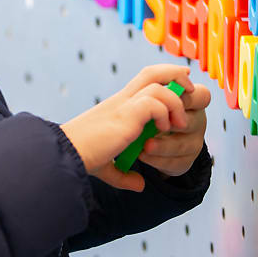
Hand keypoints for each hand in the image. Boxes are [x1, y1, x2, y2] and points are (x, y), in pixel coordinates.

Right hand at [60, 64, 192, 191]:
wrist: (68, 154)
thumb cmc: (82, 158)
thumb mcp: (108, 168)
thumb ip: (125, 175)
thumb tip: (139, 185)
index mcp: (119, 106)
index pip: (144, 80)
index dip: (165, 77)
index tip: (181, 88)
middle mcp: (122, 100)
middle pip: (153, 72)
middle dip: (175, 75)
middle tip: (189, 88)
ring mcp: (124, 106)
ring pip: (158, 86)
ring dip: (174, 103)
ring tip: (176, 125)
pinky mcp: (126, 115)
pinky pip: (153, 103)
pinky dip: (163, 113)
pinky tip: (161, 129)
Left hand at [139, 84, 208, 176]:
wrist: (148, 141)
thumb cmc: (152, 112)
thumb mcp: (152, 96)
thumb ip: (154, 84)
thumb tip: (157, 83)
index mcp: (192, 101)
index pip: (202, 95)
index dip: (188, 96)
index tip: (167, 96)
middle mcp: (196, 121)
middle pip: (192, 121)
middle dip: (172, 123)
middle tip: (156, 123)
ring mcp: (193, 142)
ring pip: (183, 145)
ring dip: (163, 145)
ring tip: (145, 145)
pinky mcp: (185, 161)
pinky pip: (175, 162)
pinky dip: (157, 160)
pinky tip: (143, 155)